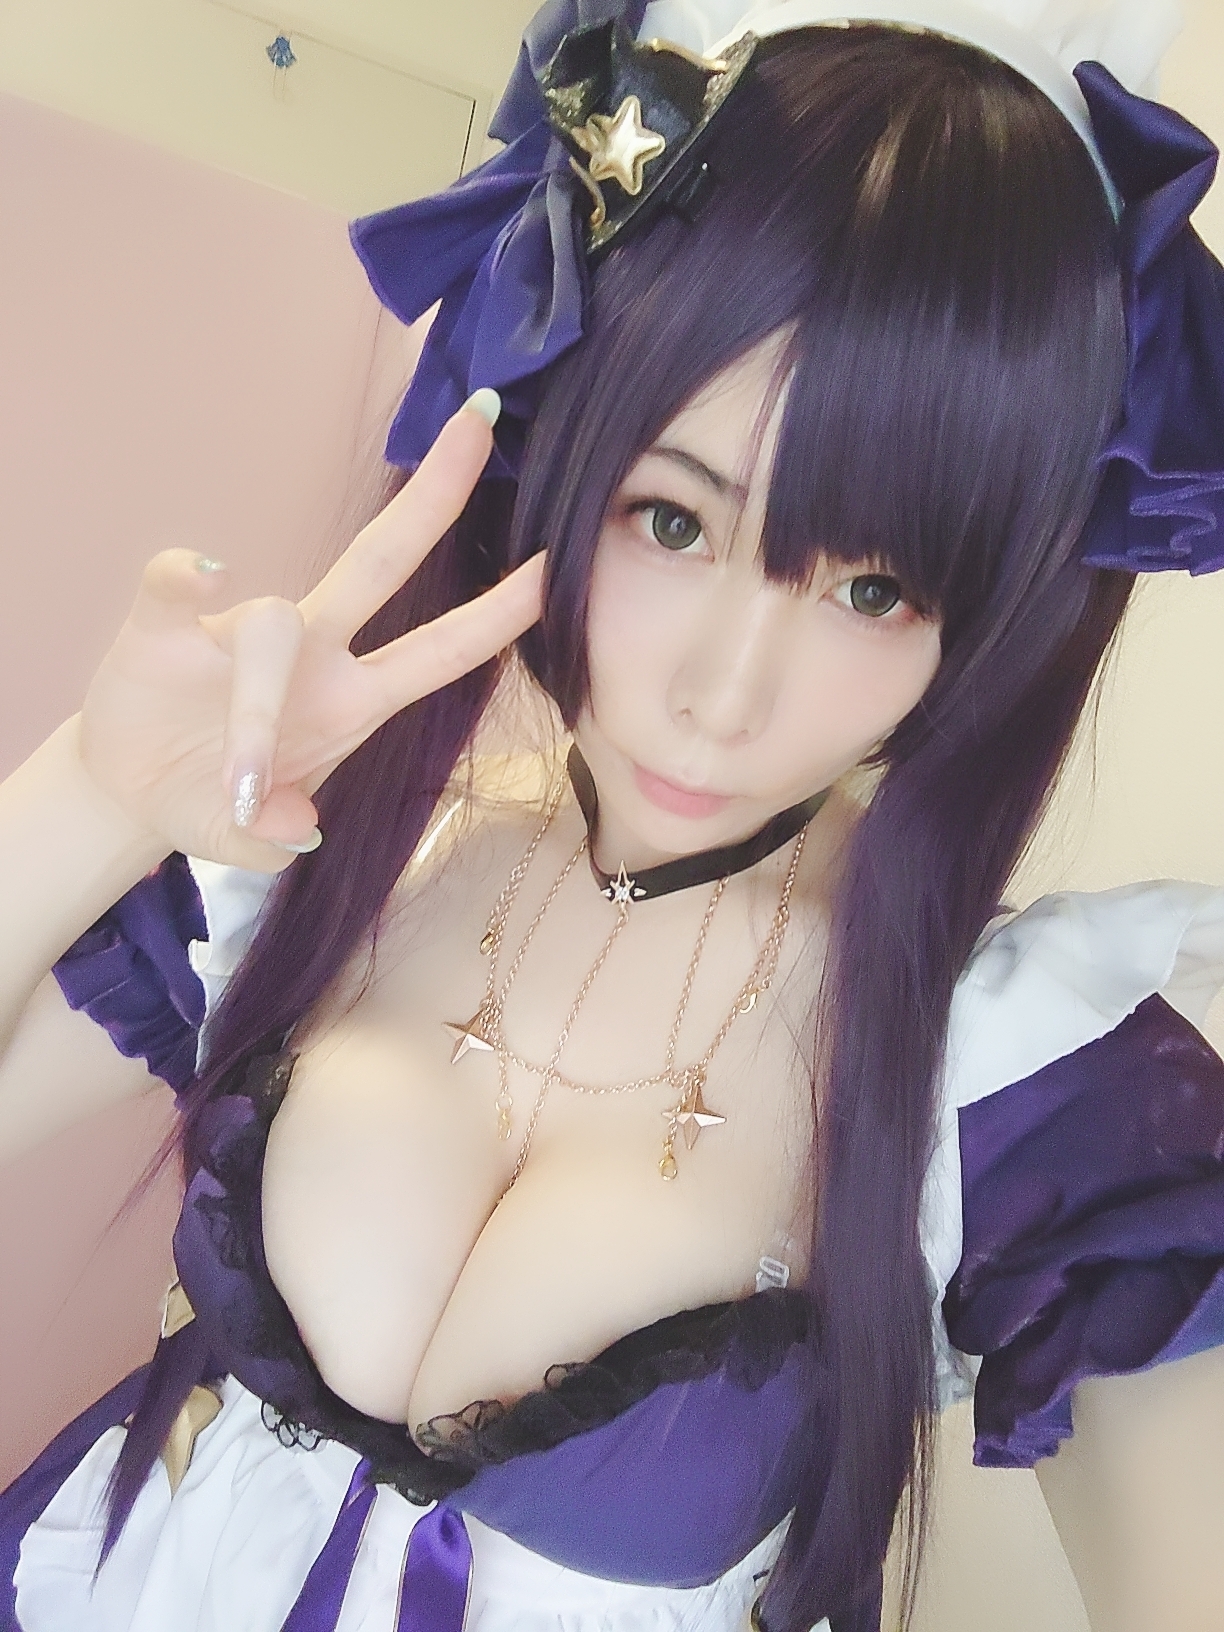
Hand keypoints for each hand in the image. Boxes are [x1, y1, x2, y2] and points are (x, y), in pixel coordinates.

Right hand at [78, 393, 542, 871]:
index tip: (556, 564)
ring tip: (239, 789)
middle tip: (483, 418)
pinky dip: (185, 572)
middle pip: (383, 561)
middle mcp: (312, 655)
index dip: (501, 613)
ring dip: (256, 714)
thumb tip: (299, 827)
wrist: (131, 796)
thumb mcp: (248, 842)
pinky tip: (195, 575)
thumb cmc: (212, 804)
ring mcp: (236, 634)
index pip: (444, 650)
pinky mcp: (161, 627)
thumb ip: (272, 843)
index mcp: (352, 704)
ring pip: (270, 625)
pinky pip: (174, 581)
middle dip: (436, 495)